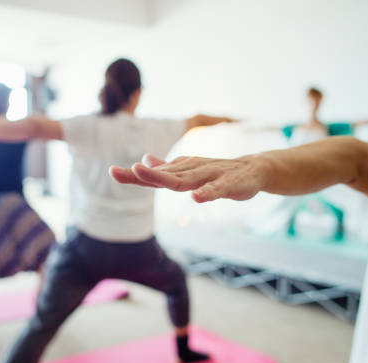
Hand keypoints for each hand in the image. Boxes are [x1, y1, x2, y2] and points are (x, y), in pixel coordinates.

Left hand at [110, 154, 267, 202]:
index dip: (134, 175)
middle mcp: (193, 169)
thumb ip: (167, 169)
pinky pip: (217, 188)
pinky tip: (197, 197)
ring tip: (144, 173)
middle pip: (165, 175)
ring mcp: (210, 175)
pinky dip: (207, 192)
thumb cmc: (218, 172)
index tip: (113, 172)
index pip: (155, 175)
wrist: (254, 169)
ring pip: (186, 179)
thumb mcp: (190, 171)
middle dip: (144, 174)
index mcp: (183, 170)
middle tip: (124, 171)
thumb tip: (144, 160)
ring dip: (165, 176)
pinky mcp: (229, 183)